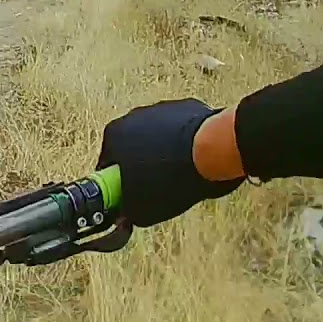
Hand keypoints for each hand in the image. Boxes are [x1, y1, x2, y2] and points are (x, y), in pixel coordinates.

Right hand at [98, 98, 243, 226]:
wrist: (214, 150)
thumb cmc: (176, 176)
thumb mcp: (145, 207)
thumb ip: (129, 209)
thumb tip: (127, 214)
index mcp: (113, 136)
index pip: (108, 165)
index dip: (120, 184)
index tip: (132, 196)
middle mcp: (131, 117)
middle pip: (131, 147)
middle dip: (142, 165)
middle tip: (158, 187)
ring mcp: (159, 109)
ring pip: (156, 136)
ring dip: (164, 152)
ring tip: (181, 175)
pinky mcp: (185, 107)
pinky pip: (181, 127)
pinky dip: (186, 141)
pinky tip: (197, 159)